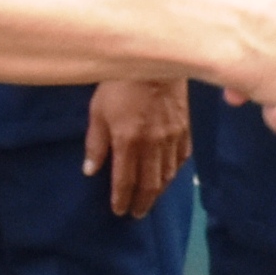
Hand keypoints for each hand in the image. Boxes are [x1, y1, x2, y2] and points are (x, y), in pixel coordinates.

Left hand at [84, 75, 190, 215]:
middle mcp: (152, 145)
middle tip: (138, 214)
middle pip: (149, 184)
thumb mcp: (98, 111)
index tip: (118, 211)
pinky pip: (182, 157)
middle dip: (143, 202)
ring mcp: (172, 137)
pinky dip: (175, 171)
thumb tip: (90, 170)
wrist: (155, 60)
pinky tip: (170, 176)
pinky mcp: (185, 128)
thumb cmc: (120, 82)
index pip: (125, 180)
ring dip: (159, 191)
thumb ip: (96, 143)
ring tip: (152, 200)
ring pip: (168, 174)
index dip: (121, 199)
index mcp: (128, 141)